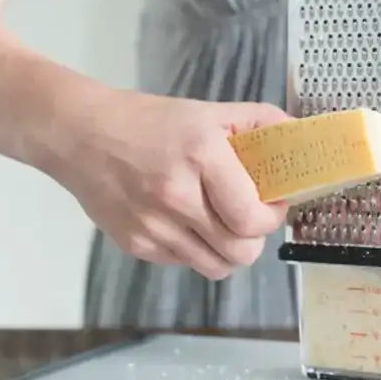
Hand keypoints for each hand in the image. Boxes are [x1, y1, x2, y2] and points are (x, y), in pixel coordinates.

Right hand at [52, 88, 289, 280]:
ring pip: (216, 267)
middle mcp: (176, 196)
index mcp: (201, 156)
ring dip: (228, 250)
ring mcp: (153, 226)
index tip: (272, 203)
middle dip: (254, 237)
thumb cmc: (148, 121)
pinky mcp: (135, 245)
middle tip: (250, 216)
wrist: (80, 135)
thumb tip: (300, 137)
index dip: (272, 217)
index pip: (252, 217)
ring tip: (223, 223)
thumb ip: (260, 123)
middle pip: (240, 251)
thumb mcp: (208, 112)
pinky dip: (197, 249)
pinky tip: (188, 222)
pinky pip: (185, 263)